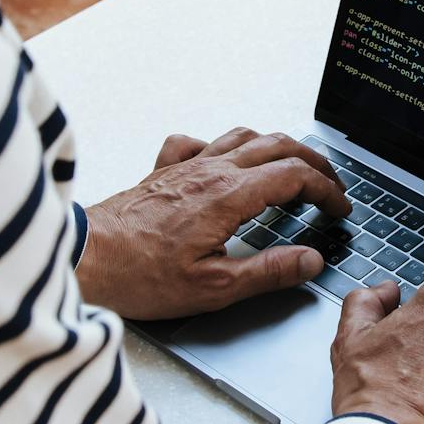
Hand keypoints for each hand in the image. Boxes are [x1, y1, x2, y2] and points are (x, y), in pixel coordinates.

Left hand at [77, 128, 349, 318]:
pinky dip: (222, 146)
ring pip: (243, 136)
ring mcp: (185, 166)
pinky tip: (223, 161)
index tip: (339, 208)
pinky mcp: (162, 172)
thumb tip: (309, 261)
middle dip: (313, 162)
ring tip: (293, 166)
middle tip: (330, 184)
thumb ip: (268, 272)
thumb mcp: (214, 287)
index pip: (294, 176)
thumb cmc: (137, 275)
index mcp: (228, 196)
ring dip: (277, 146)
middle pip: (277, 145)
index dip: (326, 190)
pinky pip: (198, 142)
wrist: (84, 260)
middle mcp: (209, 171)